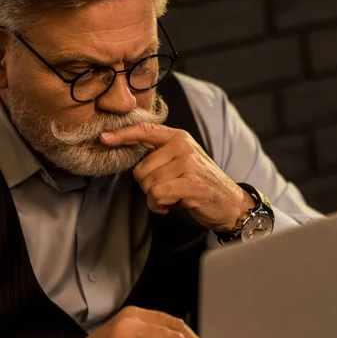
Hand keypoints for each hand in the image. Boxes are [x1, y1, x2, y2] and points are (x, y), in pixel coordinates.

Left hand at [100, 123, 254, 231]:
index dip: (122, 135)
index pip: (145, 131)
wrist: (231, 204)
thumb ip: (160, 154)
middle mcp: (182, 146)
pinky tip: (175, 205)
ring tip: (176, 197)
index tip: (103, 139)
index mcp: (178, 137)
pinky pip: (157, 195)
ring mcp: (187, 163)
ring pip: (148, 186)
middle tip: (171, 190)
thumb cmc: (201, 185)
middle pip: (140, 170)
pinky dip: (160, 206)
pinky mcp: (190, 182)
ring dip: (157, 199)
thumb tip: (127, 149)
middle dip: (150, 187)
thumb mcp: (183, 161)